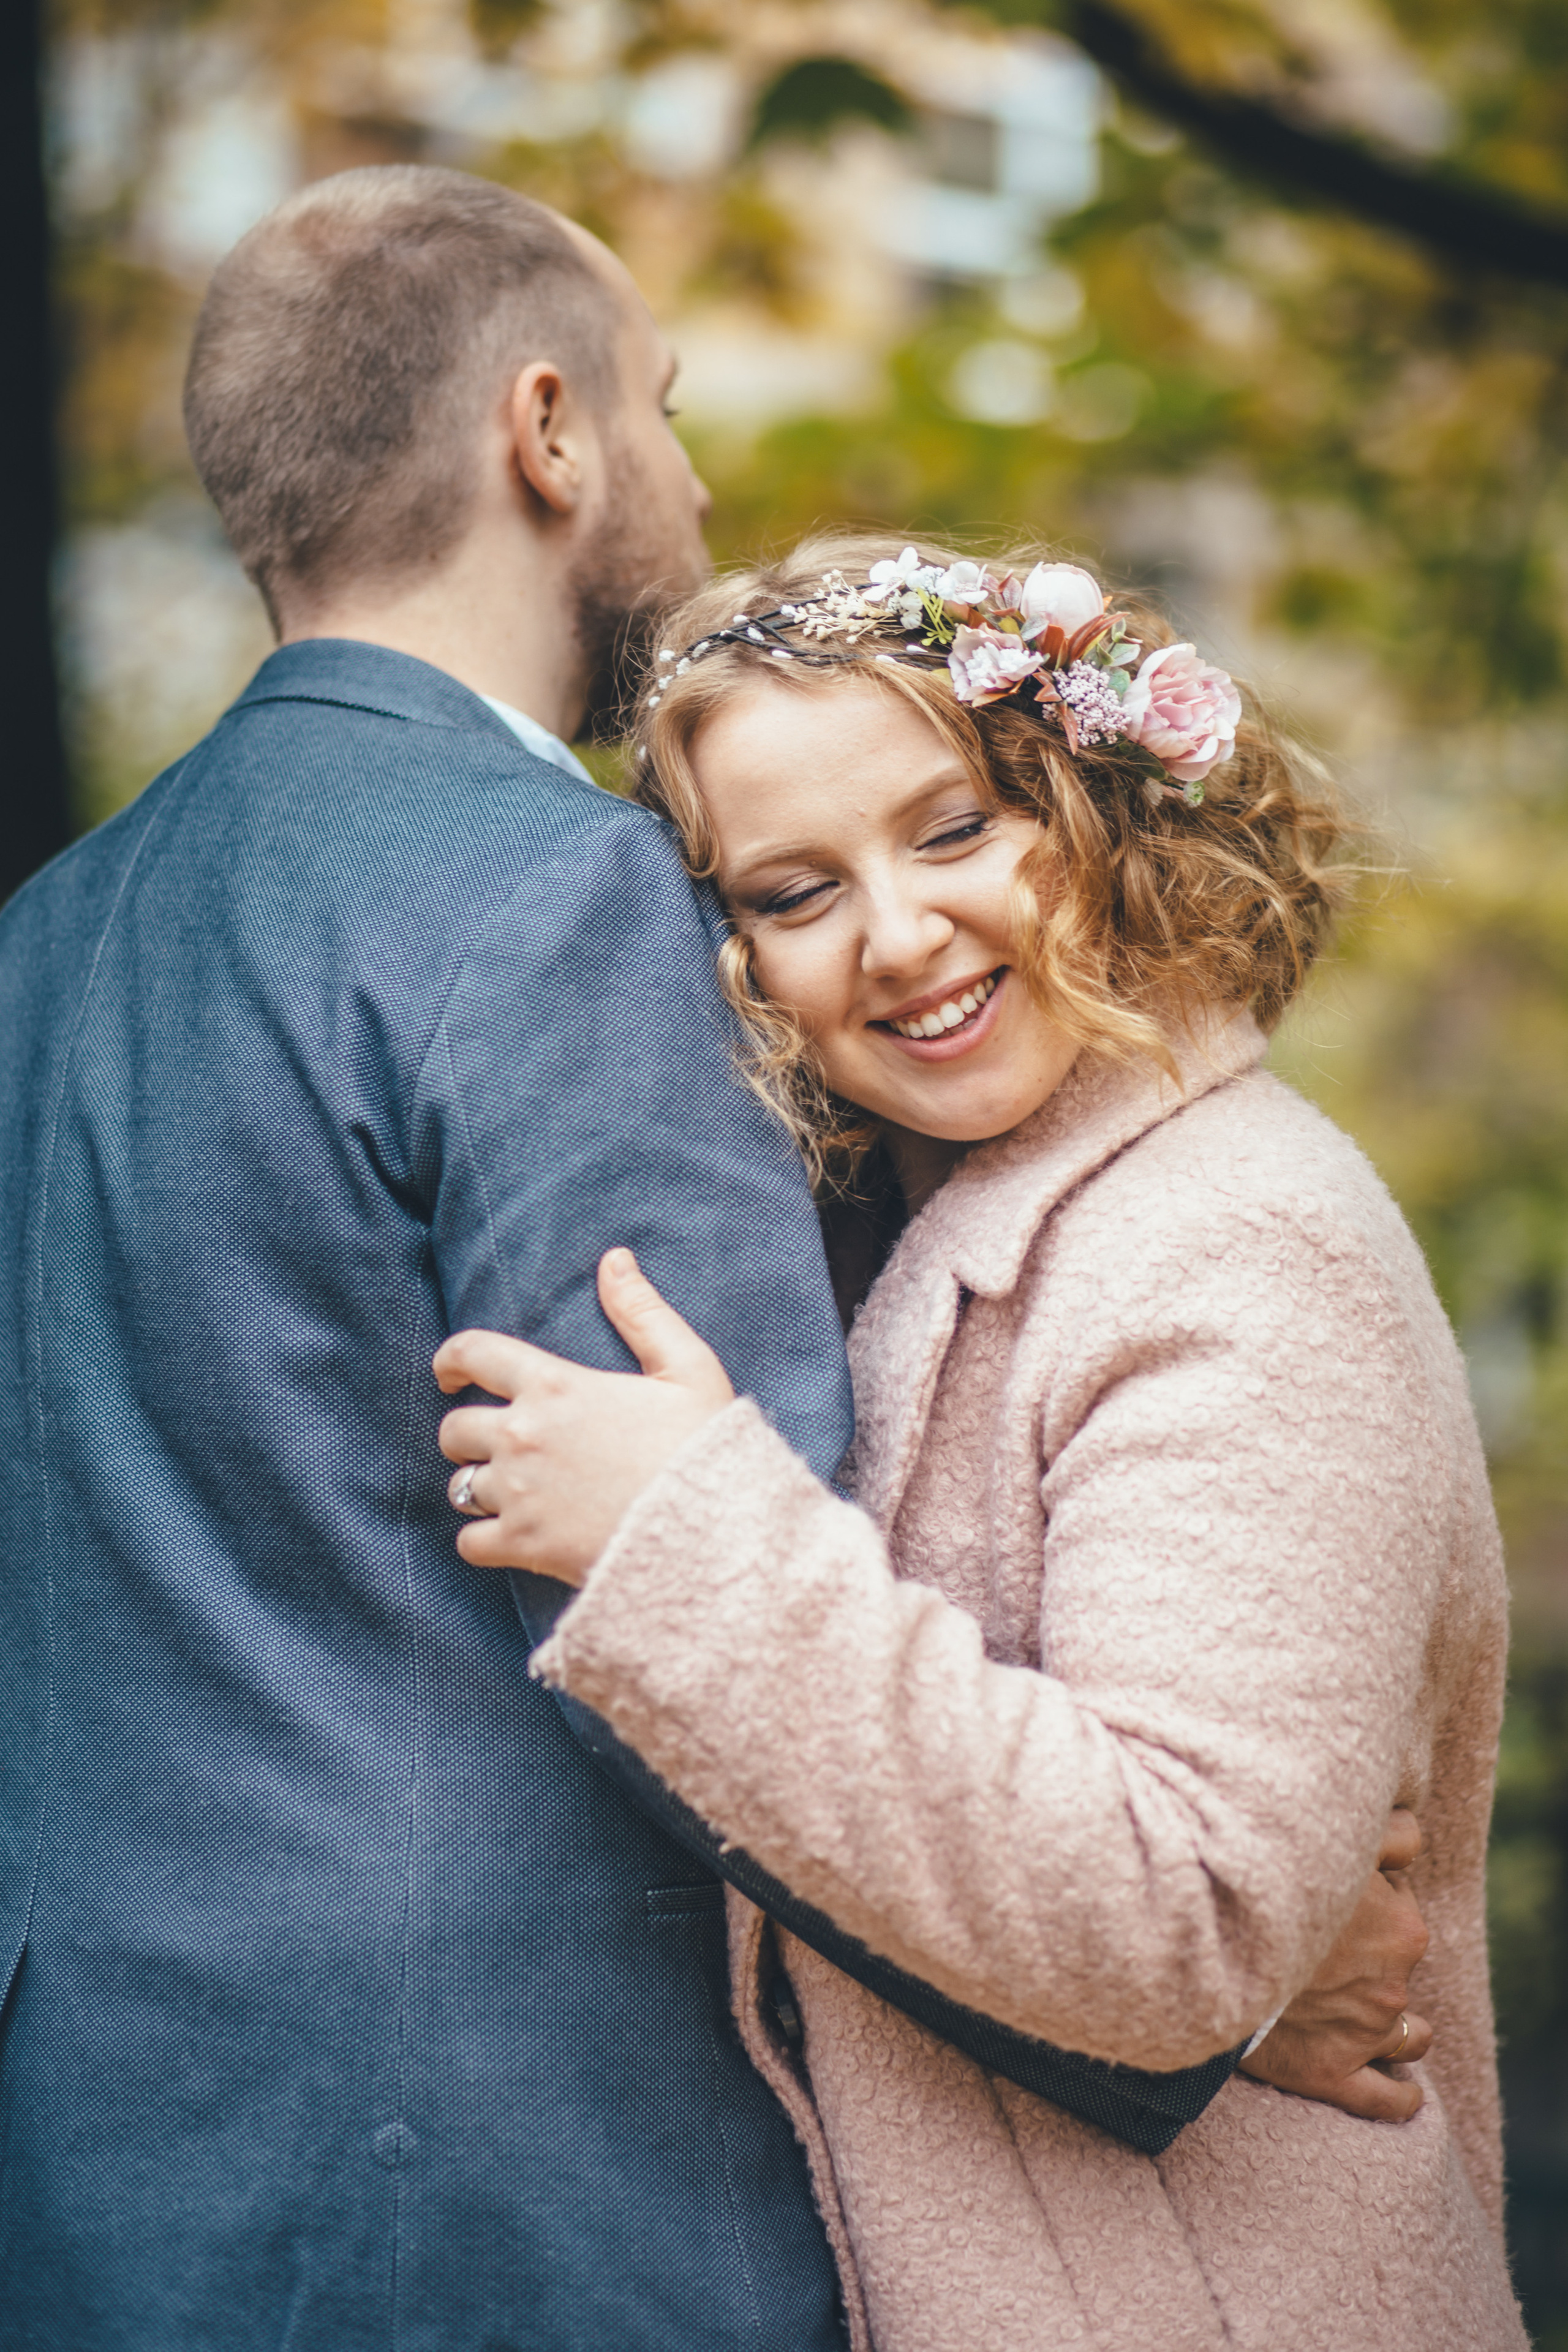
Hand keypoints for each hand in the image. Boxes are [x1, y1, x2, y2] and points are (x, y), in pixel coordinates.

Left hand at [434, 1250, 733, 1582]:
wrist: (715, 1533)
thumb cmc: (703, 1449)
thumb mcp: (687, 1367)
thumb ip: (643, 1312)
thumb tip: (614, 1259)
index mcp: (556, 1386)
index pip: (472, 1354)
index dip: (451, 1360)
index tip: (449, 1375)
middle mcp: (524, 1435)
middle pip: (455, 1428)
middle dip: (469, 1432)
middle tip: (495, 1443)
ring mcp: (519, 1493)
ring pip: (459, 1485)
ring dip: (480, 1486)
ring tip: (512, 1492)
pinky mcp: (523, 1545)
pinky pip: (469, 1541)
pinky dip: (482, 1540)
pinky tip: (510, 1537)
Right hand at [1240, 1808, 1432, 2120]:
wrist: (1207, 1943)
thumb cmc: (1270, 1882)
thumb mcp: (1335, 1840)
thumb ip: (1390, 1832)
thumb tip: (1412, 1833)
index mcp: (1404, 1928)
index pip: (1402, 1906)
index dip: (1370, 1897)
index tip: (1336, 1895)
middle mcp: (1394, 1986)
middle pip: (1400, 1967)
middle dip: (1375, 1956)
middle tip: (1328, 1943)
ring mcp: (1364, 2035)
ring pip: (1408, 2036)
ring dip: (1394, 2025)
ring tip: (1359, 2011)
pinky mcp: (1332, 2074)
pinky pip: (1387, 2098)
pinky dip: (1399, 2096)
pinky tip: (1404, 2092)